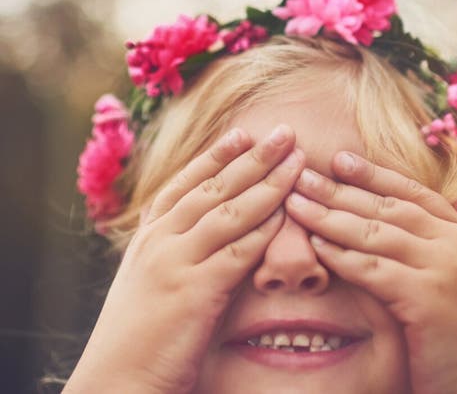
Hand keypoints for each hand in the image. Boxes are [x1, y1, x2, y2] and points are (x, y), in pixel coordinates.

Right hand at [65, 124, 303, 393]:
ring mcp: (176, 262)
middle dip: (254, 156)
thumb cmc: (135, 339)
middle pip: (215, 187)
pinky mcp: (195, 292)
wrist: (114, 384)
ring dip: (269, 182)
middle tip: (284, 132)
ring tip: (297, 160)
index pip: (186, 182)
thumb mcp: (146, 281)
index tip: (244, 132)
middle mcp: (160, 240)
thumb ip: (172, 249)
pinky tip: (287, 213)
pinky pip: (238, 251)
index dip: (218, 155)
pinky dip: (265, 230)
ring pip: (230, 211)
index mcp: (148, 236)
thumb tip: (205, 227)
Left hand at [285, 152, 456, 393]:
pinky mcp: (429, 298)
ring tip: (297, 204)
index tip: (339, 158)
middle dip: (340, 189)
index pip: (411, 190)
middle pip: (388, 206)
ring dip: (330, 216)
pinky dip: (341, 256)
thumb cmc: (455, 338)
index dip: (373, 173)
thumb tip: (370, 215)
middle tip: (302, 174)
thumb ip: (419, 247)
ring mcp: (446, 267)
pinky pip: (374, 269)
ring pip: (376, 233)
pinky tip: (316, 246)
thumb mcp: (445, 279)